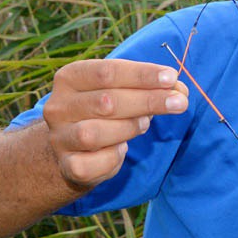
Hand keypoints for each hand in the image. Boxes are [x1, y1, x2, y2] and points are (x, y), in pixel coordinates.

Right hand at [42, 59, 188, 189]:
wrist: (75, 148)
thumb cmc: (105, 112)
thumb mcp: (124, 92)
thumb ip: (150, 87)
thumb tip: (179, 90)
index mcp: (70, 78)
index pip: (107, 71)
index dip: (142, 75)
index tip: (171, 78)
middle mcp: (59, 106)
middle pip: (106, 101)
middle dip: (148, 101)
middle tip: (179, 103)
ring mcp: (60, 137)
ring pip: (93, 133)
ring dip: (128, 128)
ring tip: (145, 124)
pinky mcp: (67, 165)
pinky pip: (93, 164)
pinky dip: (113, 158)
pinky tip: (121, 149)